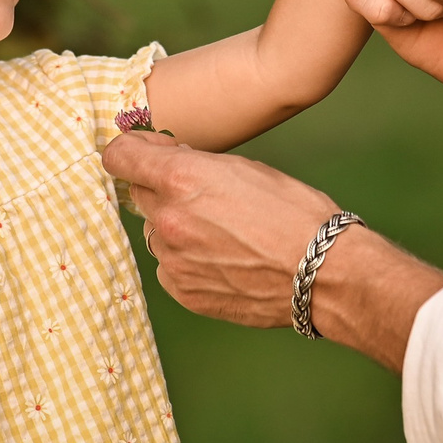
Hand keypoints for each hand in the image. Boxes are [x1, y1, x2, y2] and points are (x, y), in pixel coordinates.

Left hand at [102, 131, 336, 330]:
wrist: (323, 272)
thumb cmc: (295, 212)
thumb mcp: (246, 167)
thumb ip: (197, 164)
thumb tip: (168, 159)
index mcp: (181, 178)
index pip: (119, 156)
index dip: (131, 151)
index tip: (147, 153)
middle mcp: (168, 219)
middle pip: (139, 193)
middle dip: (162, 189)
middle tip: (201, 194)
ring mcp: (173, 260)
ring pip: (157, 233)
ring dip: (177, 228)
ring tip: (224, 234)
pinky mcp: (183, 291)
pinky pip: (170, 267)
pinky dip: (188, 260)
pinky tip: (224, 259)